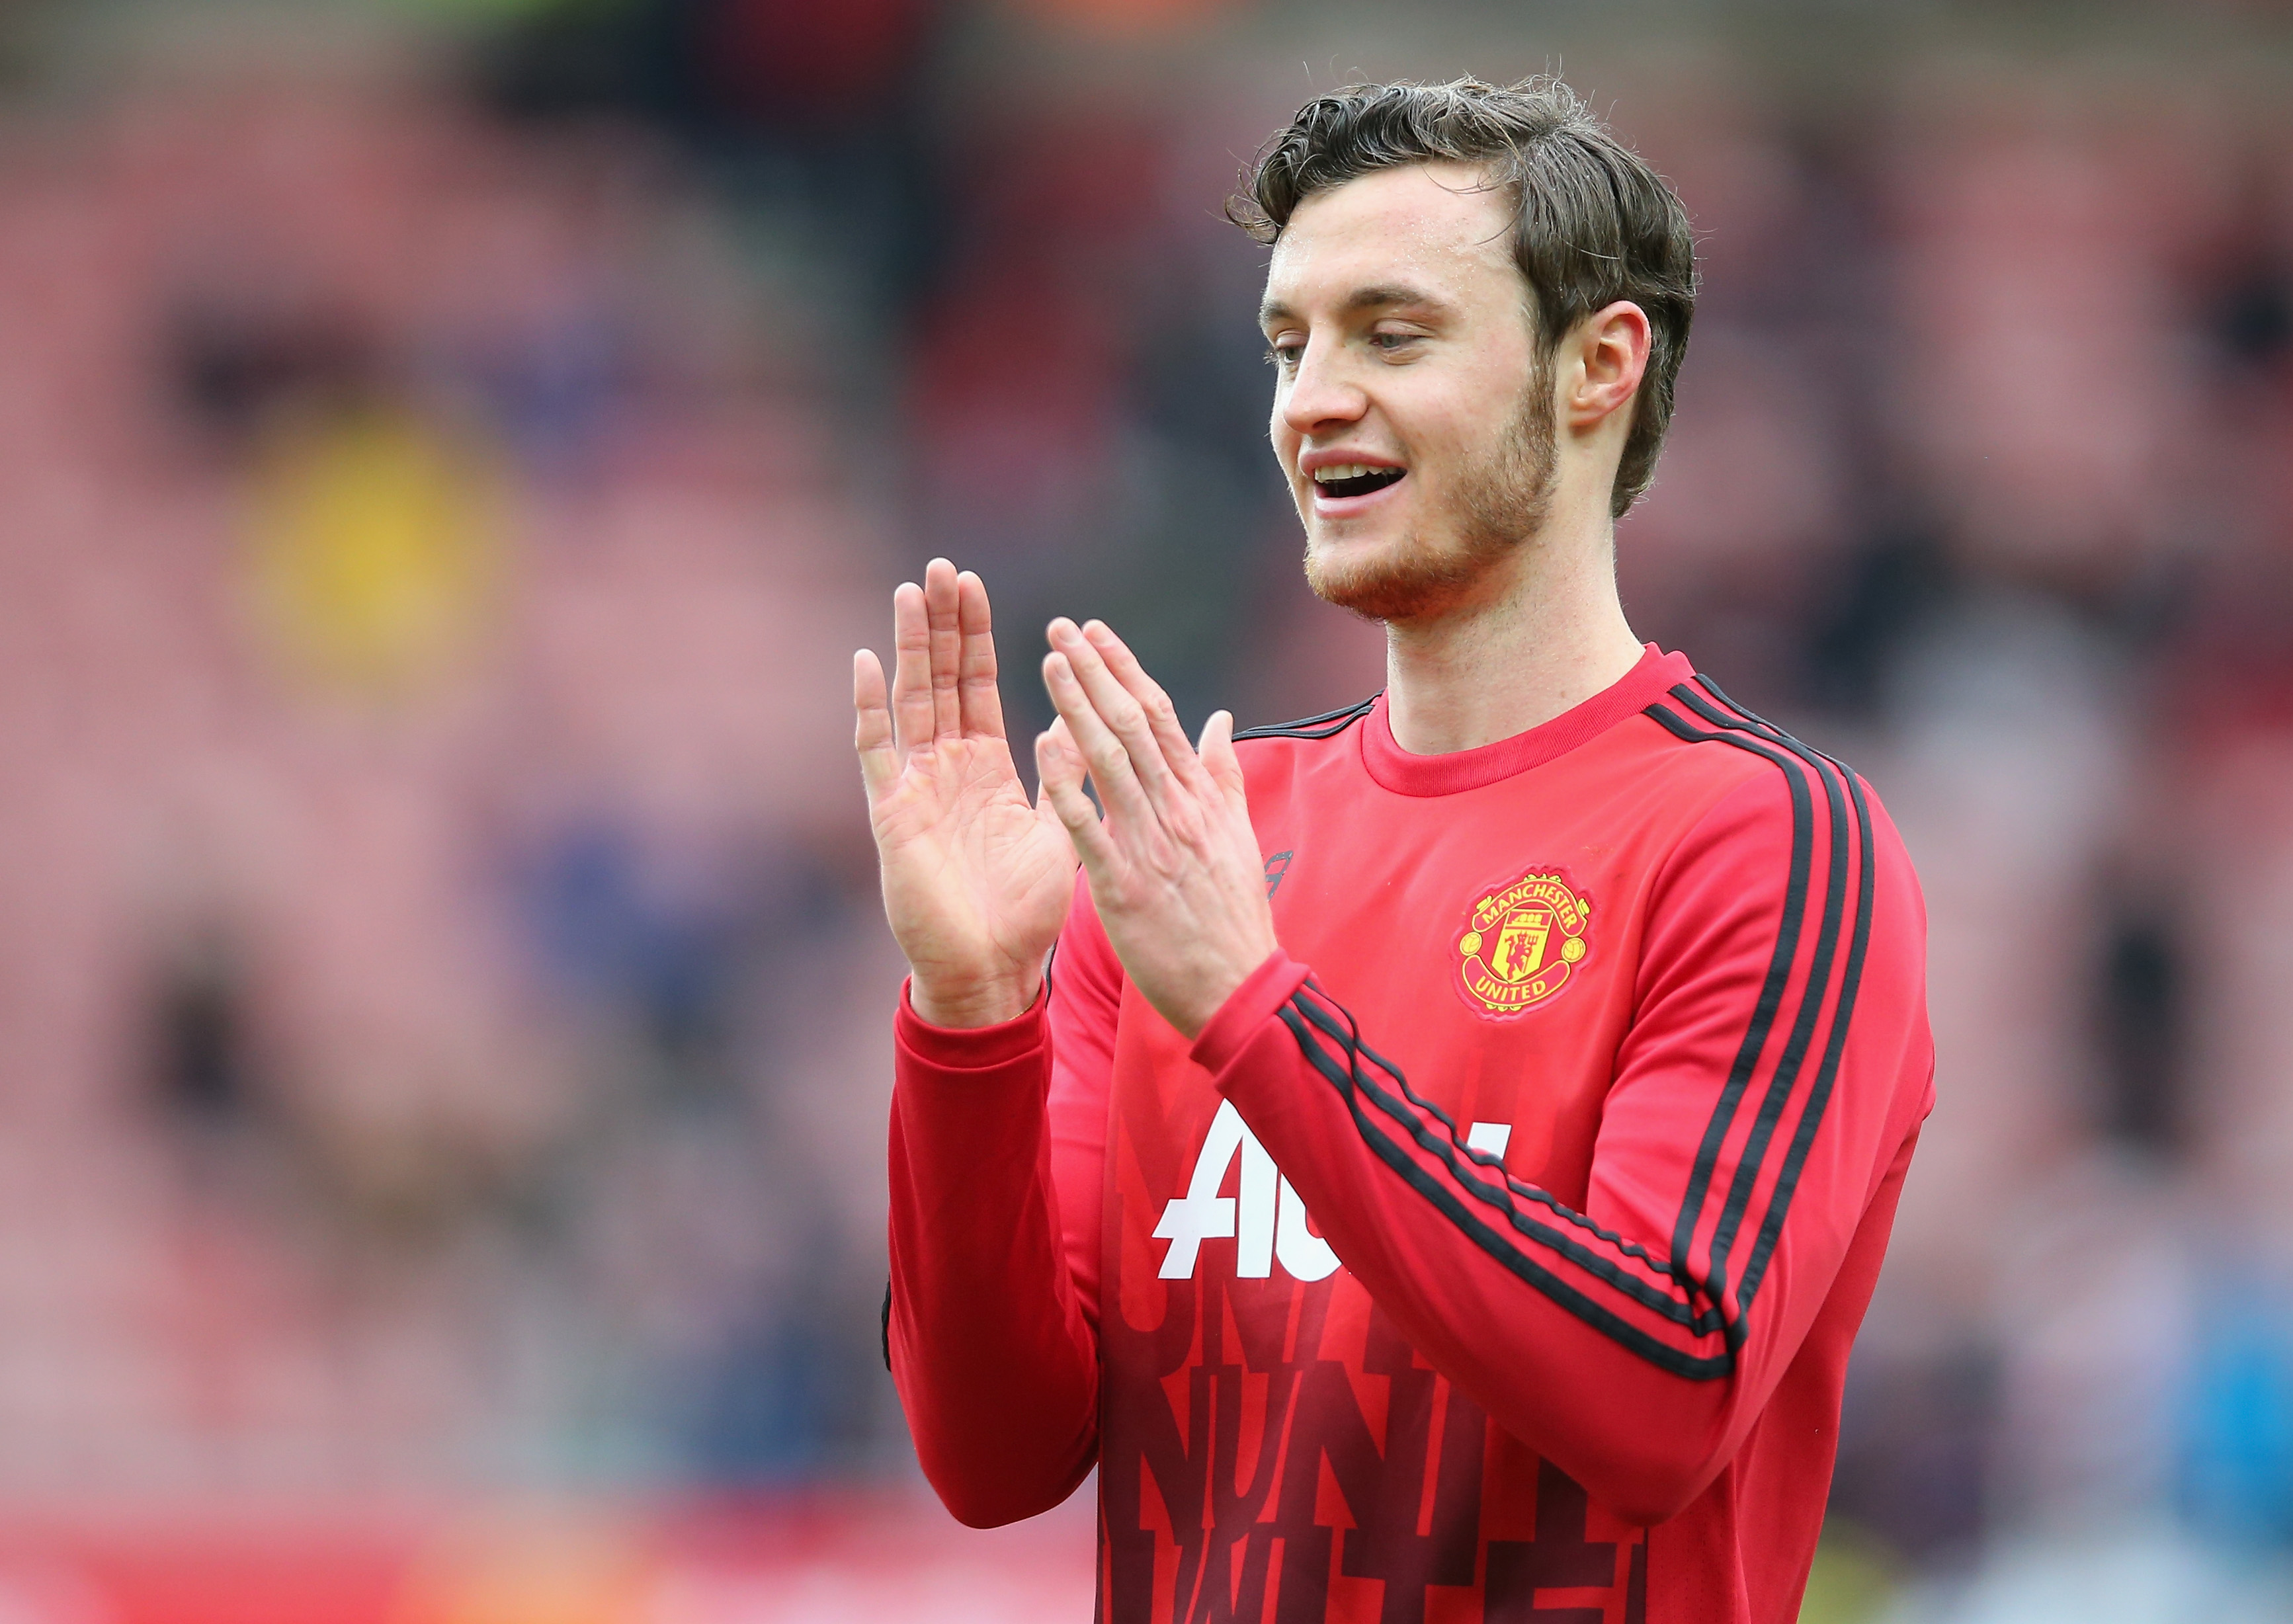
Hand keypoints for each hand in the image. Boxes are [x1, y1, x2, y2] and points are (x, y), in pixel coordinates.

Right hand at [856, 560, 1077, 1027]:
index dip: (976, 636)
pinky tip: (867, 661)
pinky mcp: (893, 813)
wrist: (993, 970)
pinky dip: (871, 708)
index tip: (974, 583)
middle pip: (942, 679)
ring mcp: (916, 786)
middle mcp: (947, 768)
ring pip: (911, 701)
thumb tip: (1082, 721)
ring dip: (911, 646)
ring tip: (912, 591)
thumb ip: (1066, 772)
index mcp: (986, 767)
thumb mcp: (1059, 827)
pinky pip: (877, 751)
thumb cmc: (1025, 911)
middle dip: (942, 624)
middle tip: (942, 566)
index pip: (979, 685)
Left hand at [1034, 618, 1277, 1039]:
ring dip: (1077, 707)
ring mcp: (1150, 844)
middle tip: (1060, 628)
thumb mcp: (1238, 836)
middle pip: (1132, 724)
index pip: (1158, 715)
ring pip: (1111, 760)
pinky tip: (1041, 744)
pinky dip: (1066, 783)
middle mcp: (1176, 809)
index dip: (1124, 668)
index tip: (1095, 631)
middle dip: (1094, 672)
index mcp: (1200, 796)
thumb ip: (1223, 773)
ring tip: (1048, 662)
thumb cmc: (1232, 915)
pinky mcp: (1123, 884)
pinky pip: (1090, 826)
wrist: (1236, 986)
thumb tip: (1217, 718)